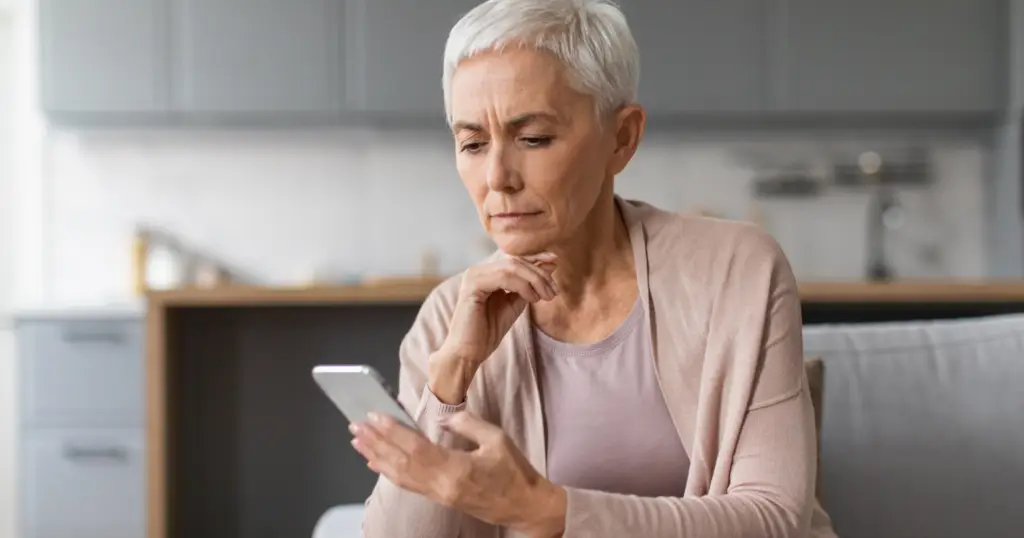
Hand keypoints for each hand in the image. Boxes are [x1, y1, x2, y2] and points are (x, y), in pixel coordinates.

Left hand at [350, 411, 566, 537]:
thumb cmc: (515, 472)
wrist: (526, 506)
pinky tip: (376, 462)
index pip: (416, 449)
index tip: (375, 416)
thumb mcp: (497, 439)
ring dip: (376, 457)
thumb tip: (441, 420)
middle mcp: (443, 486)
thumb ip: (467, 424)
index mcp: (458, 470)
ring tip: (359, 441)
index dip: (393, 432)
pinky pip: (408, 485)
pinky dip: (389, 472)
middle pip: (401, 463)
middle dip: (376, 443)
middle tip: (356, 425)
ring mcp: (440, 495)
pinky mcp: (440, 499)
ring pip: (400, 476)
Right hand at [429, 252, 557, 402]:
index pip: (514, 258)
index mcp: (486, 273)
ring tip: (546, 297)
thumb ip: (529, 286)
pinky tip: (531, 298)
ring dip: (534, 280)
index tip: (555, 260)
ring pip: (511, 267)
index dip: (535, 257)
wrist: (469, 352)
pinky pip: (503, 277)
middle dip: (539, 273)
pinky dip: (522, 286)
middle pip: (515, 261)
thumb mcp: (515, 304)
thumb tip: (549, 265)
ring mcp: (473, 276)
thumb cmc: (488, 331)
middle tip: (554, 291)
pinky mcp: (472, 285)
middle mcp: (478, 270)